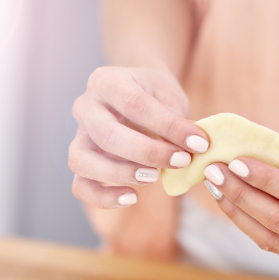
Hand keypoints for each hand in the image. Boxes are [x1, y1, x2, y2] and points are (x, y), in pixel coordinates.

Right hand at [69, 66, 209, 208]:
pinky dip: (102, 197)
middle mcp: (85, 107)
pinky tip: (131, 198)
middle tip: (180, 161)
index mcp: (107, 81)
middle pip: (105, 134)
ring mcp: (78, 136)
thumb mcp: (170, 96)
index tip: (199, 143)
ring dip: (120, 174)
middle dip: (147, 153)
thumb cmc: (154, 95)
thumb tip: (195, 149)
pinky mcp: (80, 161)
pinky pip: (80, 186)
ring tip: (154, 178)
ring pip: (82, 160)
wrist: (134, 94)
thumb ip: (177, 120)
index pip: (134, 104)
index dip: (169, 126)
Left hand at [201, 153, 278, 265]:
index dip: (266, 181)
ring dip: (239, 213)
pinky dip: (250, 225)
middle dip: (243, 196)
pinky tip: (232, 204)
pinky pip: (275, 245)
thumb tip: (246, 167)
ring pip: (273, 239)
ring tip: (217, 188)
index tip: (236, 162)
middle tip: (215, 173)